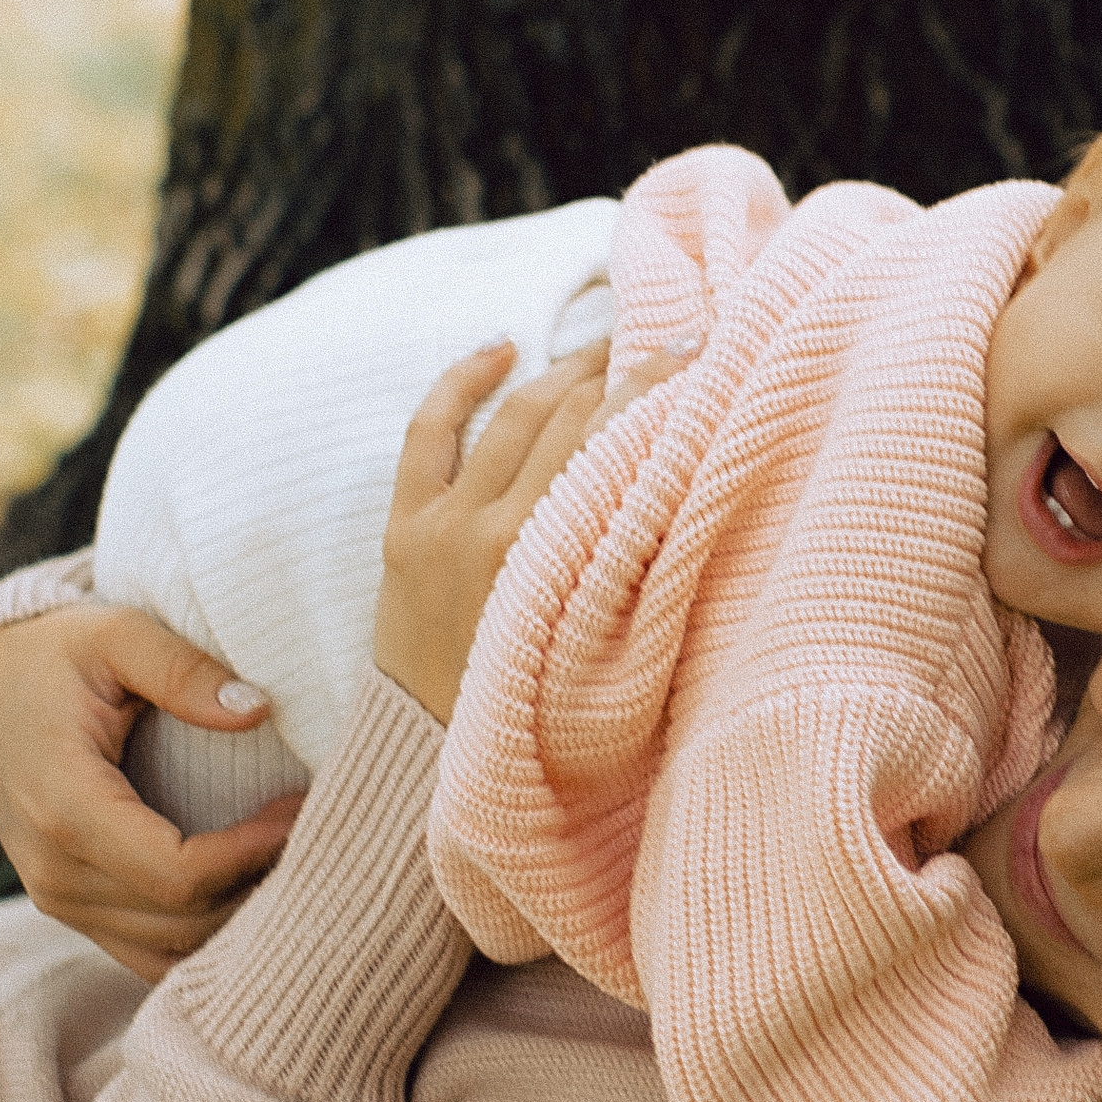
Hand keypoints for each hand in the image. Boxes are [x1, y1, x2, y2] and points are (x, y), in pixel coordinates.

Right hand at [0, 602, 306, 983]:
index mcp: (65, 810)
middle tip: (320, 830)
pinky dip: (208, 936)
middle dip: (261, 884)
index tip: (303, 807)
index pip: (178, 873)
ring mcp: (61, 903)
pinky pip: (151, 954)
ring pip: (172, 951)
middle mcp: (55, 875)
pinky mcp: (74, 912)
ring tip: (295, 858)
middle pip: (185, 920)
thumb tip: (259, 710)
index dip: (254, 853)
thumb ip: (184, 670)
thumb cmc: (54, 656)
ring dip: (242, 919)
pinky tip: (256, 890)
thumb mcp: (115, 635)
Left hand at [372, 338, 687, 725]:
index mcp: (555, 561)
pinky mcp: (404, 528)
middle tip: (662, 344)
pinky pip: (429, 433)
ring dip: (564, 372)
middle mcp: (501, 531)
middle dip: (622, 372)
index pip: (615, 446)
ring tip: (602, 349)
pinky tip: (501, 348)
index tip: (697, 360)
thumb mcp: (605, 647)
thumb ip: (637, 571)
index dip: (658, 393)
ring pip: (515, 416)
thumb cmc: (539, 710)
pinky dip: (463, 382)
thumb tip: (687, 492)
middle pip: (573, 419)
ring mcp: (446, 524)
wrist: (436, 758)